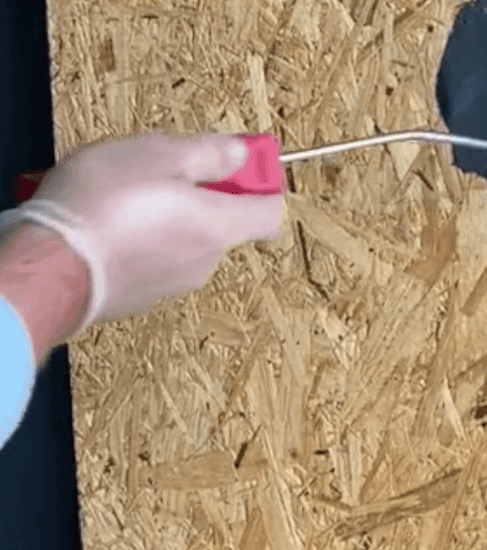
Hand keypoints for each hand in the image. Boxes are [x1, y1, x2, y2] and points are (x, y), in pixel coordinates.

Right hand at [2, 130, 283, 334]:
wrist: (55, 265)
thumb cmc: (103, 204)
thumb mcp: (160, 155)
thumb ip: (209, 154)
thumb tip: (241, 154)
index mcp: (219, 226)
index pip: (270, 213)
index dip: (262, 187)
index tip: (239, 165)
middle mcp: (206, 261)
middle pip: (223, 224)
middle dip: (201, 195)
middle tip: (161, 171)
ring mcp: (175, 283)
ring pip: (185, 240)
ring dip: (166, 217)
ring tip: (122, 197)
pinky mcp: (144, 295)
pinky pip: (155, 259)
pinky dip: (141, 240)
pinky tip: (108, 224)